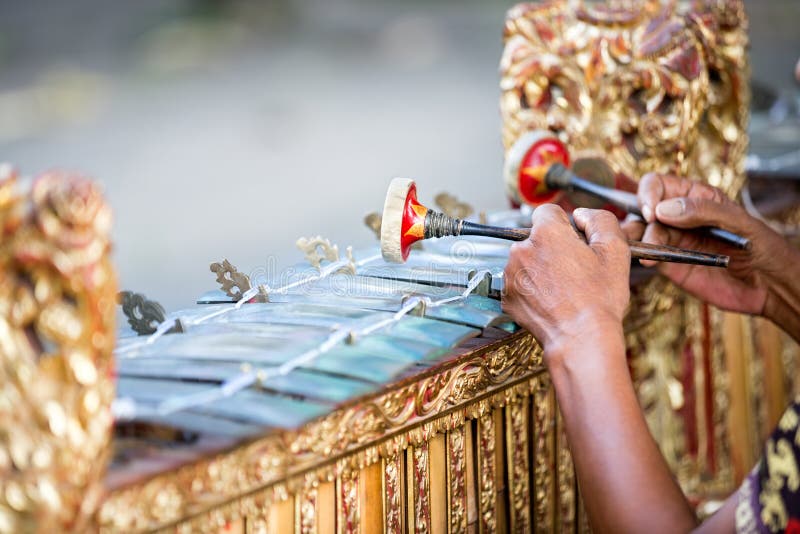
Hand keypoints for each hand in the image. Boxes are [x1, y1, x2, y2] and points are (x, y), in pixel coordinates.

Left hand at [502, 205, 629, 362]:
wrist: (581, 339)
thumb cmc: (599, 298)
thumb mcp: (614, 250)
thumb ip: (599, 220)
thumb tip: (581, 215)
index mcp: (545, 233)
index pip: (548, 212)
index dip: (565, 225)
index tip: (575, 242)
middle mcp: (521, 250)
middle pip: (536, 238)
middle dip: (552, 249)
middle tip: (574, 271)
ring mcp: (510, 275)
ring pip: (526, 261)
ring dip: (540, 269)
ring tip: (563, 289)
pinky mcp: (507, 297)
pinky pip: (519, 283)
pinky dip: (532, 289)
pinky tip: (551, 301)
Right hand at [625, 173, 799, 324]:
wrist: (770, 287)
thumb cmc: (763, 248)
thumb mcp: (740, 222)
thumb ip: (704, 211)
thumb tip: (664, 209)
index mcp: (695, 197)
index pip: (658, 185)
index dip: (649, 194)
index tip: (652, 212)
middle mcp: (678, 217)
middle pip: (642, 208)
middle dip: (637, 218)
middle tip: (644, 232)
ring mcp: (672, 240)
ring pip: (639, 232)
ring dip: (634, 237)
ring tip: (642, 247)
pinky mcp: (669, 264)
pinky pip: (647, 255)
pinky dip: (641, 256)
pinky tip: (647, 260)